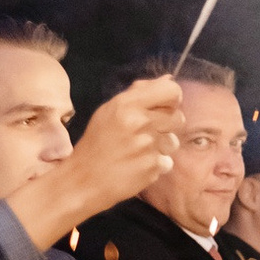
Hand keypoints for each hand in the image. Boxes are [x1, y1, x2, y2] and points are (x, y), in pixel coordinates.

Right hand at [7, 78, 183, 248]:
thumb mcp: (109, 111)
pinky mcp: (152, 167)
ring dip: (161, 146)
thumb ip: (139, 93)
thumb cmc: (96, 143)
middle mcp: (139, 122)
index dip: (173, 99)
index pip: (172, 91)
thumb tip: (169, 78)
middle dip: (166, 125)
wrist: (82, 181)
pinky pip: (167, 162)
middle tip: (145, 133)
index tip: (164, 107)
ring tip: (137, 151)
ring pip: (174, 141)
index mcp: (126, 105)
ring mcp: (147, 146)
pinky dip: (155, 165)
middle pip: (178, 117)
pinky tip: (136, 165)